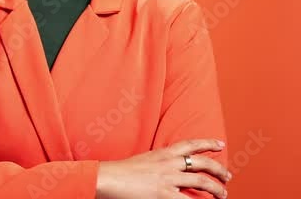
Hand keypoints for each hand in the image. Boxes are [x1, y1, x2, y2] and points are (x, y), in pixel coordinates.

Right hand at [96, 138, 230, 198]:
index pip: (191, 144)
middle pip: (203, 164)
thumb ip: (160, 161)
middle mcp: (169, 164)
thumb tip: (173, 168)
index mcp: (163, 153)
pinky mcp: (165, 194)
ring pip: (203, 182)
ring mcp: (169, 179)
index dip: (208, 143)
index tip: (220, 145)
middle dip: (219, 170)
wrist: (109, 177)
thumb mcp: (144, 159)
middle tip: (228, 177)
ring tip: (223, 194)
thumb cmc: (122, 171)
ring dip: (217, 189)